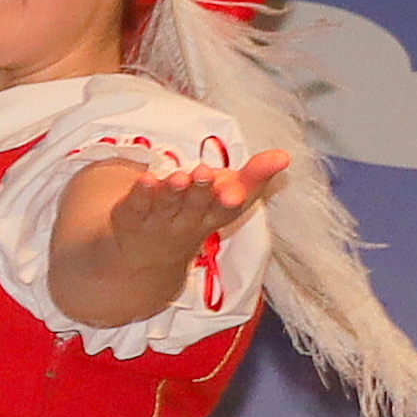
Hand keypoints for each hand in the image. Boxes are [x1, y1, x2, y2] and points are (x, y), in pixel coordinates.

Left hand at [109, 147, 288, 271]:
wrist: (144, 260)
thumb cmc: (194, 217)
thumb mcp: (227, 200)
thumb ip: (255, 177)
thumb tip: (285, 155)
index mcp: (213, 215)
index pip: (228, 207)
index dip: (234, 197)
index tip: (236, 190)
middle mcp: (187, 221)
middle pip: (196, 206)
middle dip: (201, 191)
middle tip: (204, 173)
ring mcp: (158, 221)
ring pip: (167, 205)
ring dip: (173, 191)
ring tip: (179, 177)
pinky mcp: (131, 215)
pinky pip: (137, 204)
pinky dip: (142, 193)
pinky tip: (146, 178)